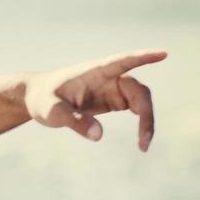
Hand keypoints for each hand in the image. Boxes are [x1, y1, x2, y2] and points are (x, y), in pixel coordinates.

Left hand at [23, 49, 164, 150]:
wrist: (36, 98)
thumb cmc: (42, 99)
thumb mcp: (52, 112)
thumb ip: (73, 121)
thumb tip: (100, 136)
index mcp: (95, 71)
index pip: (123, 61)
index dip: (143, 57)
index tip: (163, 53)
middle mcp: (108, 77)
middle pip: (138, 90)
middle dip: (146, 114)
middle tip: (143, 141)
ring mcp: (113, 88)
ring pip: (141, 100)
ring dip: (146, 121)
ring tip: (142, 146)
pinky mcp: (113, 100)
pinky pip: (136, 108)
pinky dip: (142, 123)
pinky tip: (141, 141)